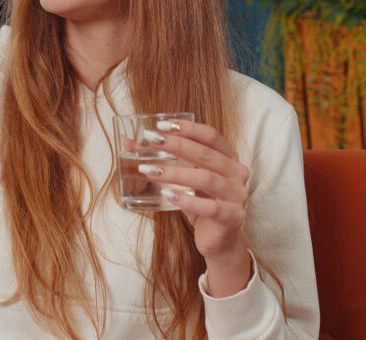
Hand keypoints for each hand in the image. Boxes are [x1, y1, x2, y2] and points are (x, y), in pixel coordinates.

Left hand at [137, 119, 252, 295]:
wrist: (219, 240)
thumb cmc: (201, 203)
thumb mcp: (183, 179)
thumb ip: (162, 161)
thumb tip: (128, 144)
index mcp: (229, 158)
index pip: (211, 136)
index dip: (188, 128)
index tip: (162, 125)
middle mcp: (237, 173)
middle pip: (206, 155)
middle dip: (177, 145)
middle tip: (152, 139)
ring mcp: (237, 196)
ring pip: (206, 179)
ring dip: (175, 173)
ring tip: (150, 170)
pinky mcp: (231, 217)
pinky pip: (209, 207)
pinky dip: (187, 200)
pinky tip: (168, 195)